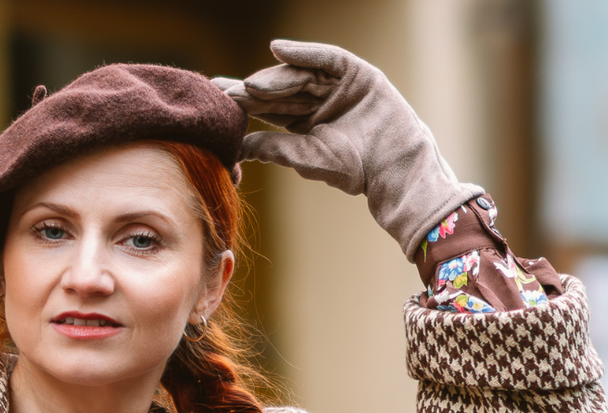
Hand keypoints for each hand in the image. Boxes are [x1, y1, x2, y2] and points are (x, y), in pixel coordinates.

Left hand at [214, 40, 479, 256]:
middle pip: (279, 88)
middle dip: (252, 89)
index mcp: (303, 121)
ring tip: (250, 85)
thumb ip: (272, 148)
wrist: (391, 167)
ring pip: (299, 75)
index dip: (245, 105)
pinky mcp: (353, 71)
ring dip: (274, 77)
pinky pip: (325, 57)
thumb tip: (236, 147)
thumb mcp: (303, 156)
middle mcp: (317, 99)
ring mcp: (335, 83)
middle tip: (223, 90)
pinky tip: (277, 49)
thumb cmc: (351, 168)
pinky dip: (303, 52)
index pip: (269, 108)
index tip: (217, 104)